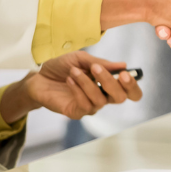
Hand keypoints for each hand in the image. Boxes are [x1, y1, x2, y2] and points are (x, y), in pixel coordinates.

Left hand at [0, 51, 142, 122]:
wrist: (38, 76)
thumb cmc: (61, 66)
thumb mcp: (81, 58)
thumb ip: (101, 63)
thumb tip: (123, 65)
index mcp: (107, 83)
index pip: (130, 91)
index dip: (132, 85)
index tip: (124, 73)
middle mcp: (102, 96)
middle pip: (121, 98)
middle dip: (111, 82)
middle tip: (97, 69)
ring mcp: (90, 106)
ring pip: (100, 99)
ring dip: (87, 82)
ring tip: (74, 71)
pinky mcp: (76, 112)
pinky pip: (84, 105)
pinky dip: (78, 90)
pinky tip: (69, 80)